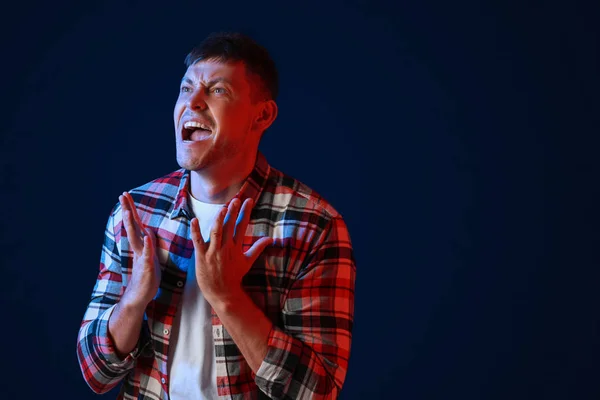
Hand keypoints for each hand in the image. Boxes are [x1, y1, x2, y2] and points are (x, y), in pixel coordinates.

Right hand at [119, 192, 160, 309]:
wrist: (139, 296)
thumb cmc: (146, 277)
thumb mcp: (149, 256)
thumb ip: (147, 243)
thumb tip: (148, 231)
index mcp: (141, 245)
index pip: (135, 223)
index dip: (131, 209)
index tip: (125, 195)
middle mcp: (139, 248)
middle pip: (132, 226)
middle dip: (128, 210)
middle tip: (122, 195)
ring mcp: (141, 257)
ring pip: (136, 238)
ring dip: (132, 224)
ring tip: (128, 211)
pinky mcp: (146, 267)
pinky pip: (147, 254)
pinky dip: (147, 245)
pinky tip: (147, 236)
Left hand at [190, 197, 272, 305]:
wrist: (223, 293)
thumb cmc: (234, 277)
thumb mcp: (248, 261)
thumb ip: (258, 248)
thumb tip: (270, 239)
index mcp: (236, 247)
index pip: (242, 225)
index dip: (245, 212)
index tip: (248, 201)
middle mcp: (226, 248)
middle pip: (230, 225)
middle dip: (233, 211)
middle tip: (236, 199)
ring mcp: (213, 252)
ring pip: (216, 231)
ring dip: (219, 219)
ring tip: (223, 207)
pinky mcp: (202, 256)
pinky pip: (198, 241)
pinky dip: (196, 231)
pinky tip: (194, 220)